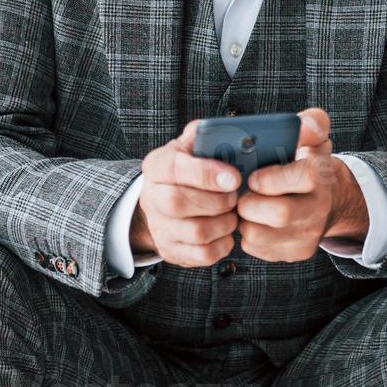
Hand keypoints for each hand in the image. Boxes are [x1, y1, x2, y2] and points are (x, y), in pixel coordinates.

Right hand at [132, 120, 241, 267]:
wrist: (163, 203)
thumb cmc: (187, 170)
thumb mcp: (190, 146)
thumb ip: (205, 135)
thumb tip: (229, 131)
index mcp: (157, 166)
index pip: (174, 169)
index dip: (206, 174)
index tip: (234, 178)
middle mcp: (151, 198)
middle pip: (179, 203)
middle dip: (218, 201)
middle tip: (235, 196)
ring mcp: (159, 228)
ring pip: (197, 232)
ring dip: (225, 223)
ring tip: (233, 212)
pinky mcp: (171, 251)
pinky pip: (203, 254)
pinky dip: (223, 243)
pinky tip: (226, 229)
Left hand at [236, 107, 367, 262]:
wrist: (330, 201)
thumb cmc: (310, 165)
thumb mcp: (315, 139)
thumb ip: (312, 123)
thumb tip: (306, 124)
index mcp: (322, 176)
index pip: (304, 177)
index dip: (271, 178)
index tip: (253, 176)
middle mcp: (319, 208)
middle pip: (281, 213)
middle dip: (250, 202)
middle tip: (242, 192)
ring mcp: (308, 235)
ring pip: (259, 234)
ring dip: (243, 218)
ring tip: (244, 203)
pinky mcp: (295, 252)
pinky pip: (256, 247)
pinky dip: (246, 232)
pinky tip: (252, 218)